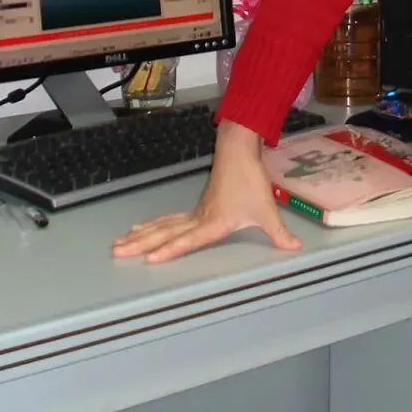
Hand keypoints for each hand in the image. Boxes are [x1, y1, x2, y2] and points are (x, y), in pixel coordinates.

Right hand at [111, 120, 302, 263]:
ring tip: (118, 244)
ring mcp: (194, 212)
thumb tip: (295, 249)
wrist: (239, 151)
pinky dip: (151, 226)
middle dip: (141, 244)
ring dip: (140, 235)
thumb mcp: (266, 210)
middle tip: (116, 252)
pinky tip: (138, 230)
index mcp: (213, 222)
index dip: (170, 250)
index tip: (150, 259)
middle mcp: (198, 218)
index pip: (188, 239)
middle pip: (165, 232)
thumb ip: (279, 233)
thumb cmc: (251, 181)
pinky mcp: (195, 207)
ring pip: (162, 225)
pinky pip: (167, 219)